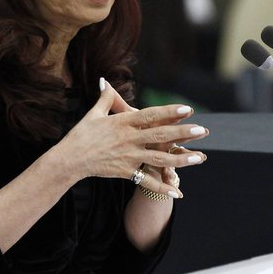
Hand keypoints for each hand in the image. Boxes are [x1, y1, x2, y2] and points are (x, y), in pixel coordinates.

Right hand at [56, 78, 207, 196]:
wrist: (69, 160)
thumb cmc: (81, 135)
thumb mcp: (93, 114)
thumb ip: (106, 99)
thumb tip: (105, 82)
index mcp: (123, 122)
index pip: (150, 115)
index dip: (170, 111)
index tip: (187, 109)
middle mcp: (128, 139)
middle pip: (160, 135)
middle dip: (183, 133)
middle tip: (203, 130)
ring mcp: (128, 156)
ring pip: (159, 158)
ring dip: (180, 159)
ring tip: (199, 157)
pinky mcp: (126, 172)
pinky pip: (147, 180)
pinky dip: (163, 186)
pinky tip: (178, 191)